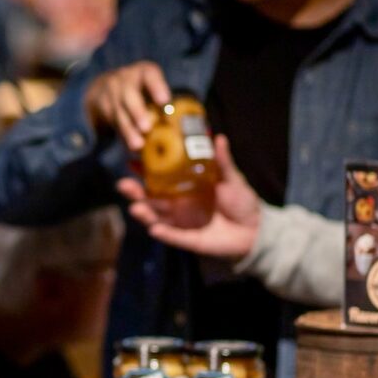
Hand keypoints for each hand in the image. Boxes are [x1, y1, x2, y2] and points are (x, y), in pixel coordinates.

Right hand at [83, 61, 171, 151]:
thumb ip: (162, 100)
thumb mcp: (150, 85)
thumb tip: (181, 124)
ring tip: (137, 145)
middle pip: (129, 94)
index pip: (150, 74)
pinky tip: (130, 147)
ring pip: (118, 112)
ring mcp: (111, 92)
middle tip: (146, 128)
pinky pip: (113, 122)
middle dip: (137, 112)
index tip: (164, 101)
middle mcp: (125, 79)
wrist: (104, 86)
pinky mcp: (102, 107)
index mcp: (143, 72)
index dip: (157, 87)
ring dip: (128, 129)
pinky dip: (122, 135)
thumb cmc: (140, 89)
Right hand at [117, 134, 261, 259]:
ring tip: (135, 208)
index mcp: (182, 187)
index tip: (130, 159)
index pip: (157, 177)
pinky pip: (172, 236)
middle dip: (134, 192)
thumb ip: (222, 161)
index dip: (143, 170)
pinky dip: (163, 233)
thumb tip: (219, 137)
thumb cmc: (241, 202)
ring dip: (143, 213)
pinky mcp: (188, 240)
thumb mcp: (232, 179)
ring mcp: (180, 222)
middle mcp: (176, 204)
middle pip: (149, 198)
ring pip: (155, 217)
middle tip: (122, 184)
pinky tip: (154, 229)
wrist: (256, 231)